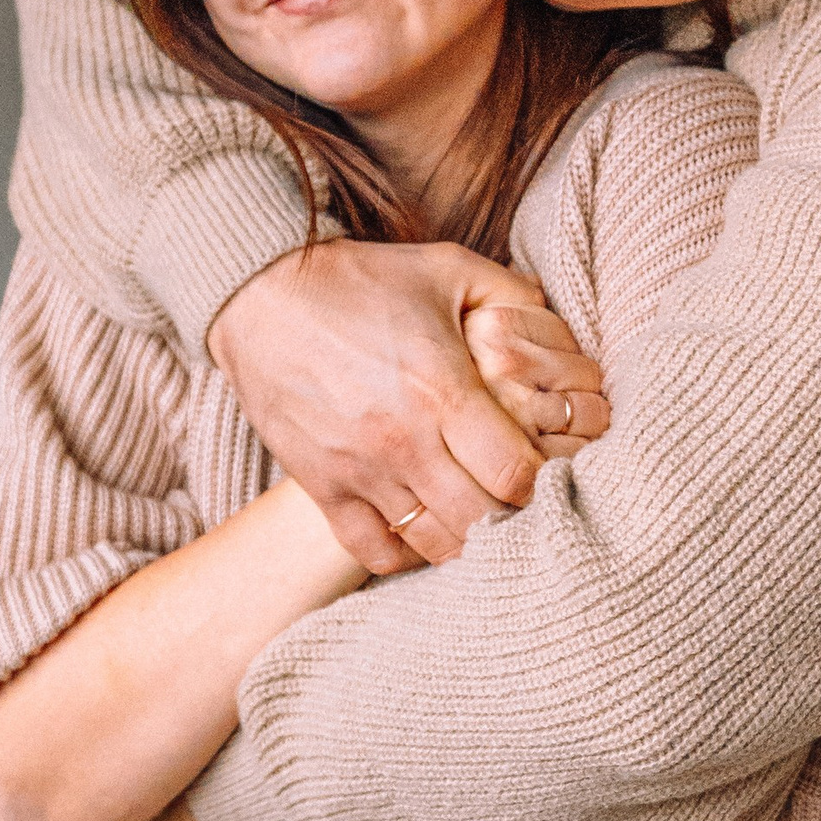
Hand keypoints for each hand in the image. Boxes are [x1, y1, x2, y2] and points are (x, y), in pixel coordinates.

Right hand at [208, 241, 606, 571]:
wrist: (258, 294)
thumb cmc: (359, 279)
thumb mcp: (446, 268)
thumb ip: (513, 295)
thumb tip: (562, 328)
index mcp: (444, 391)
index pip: (518, 475)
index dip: (544, 482)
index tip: (544, 469)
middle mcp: (404, 441)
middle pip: (482, 521)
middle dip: (511, 517)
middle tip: (516, 500)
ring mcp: (359, 471)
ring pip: (434, 545)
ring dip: (465, 540)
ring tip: (475, 519)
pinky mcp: (321, 487)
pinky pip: (373, 551)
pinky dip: (404, 553)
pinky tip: (419, 531)